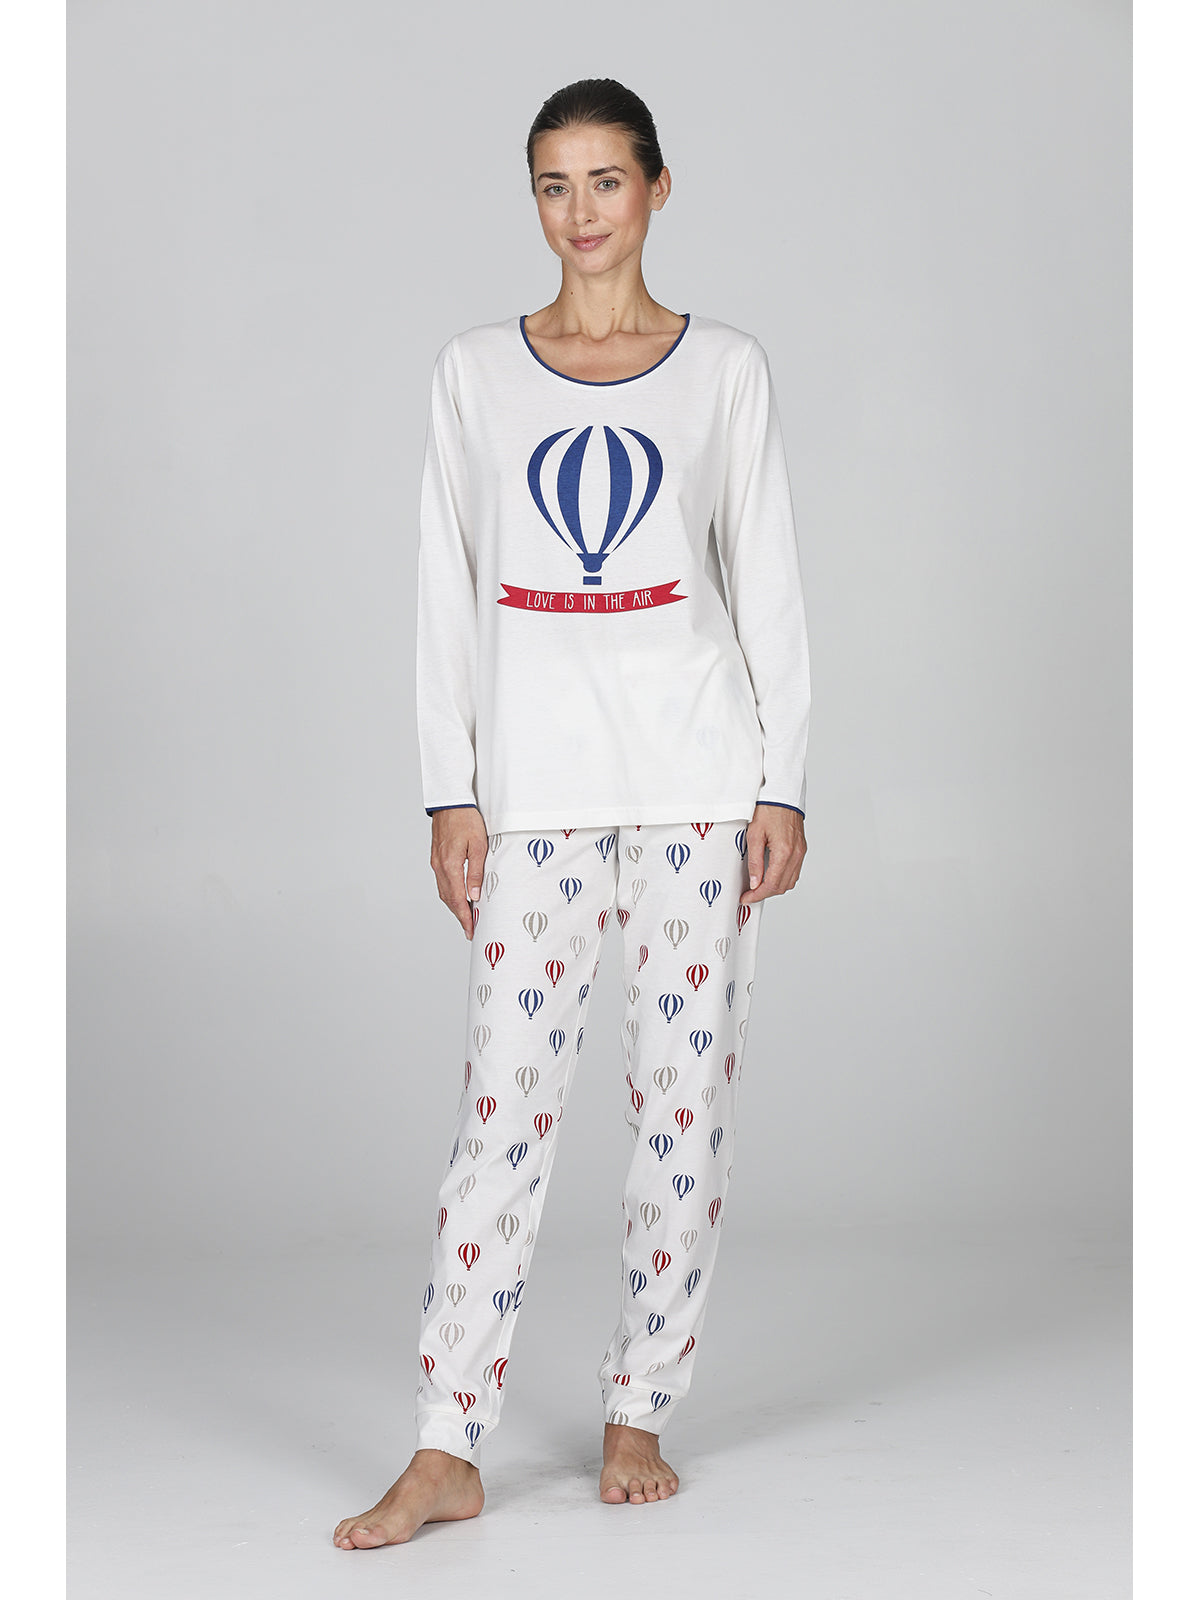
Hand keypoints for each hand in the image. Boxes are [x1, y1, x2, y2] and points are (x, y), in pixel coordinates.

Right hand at [429, 807, 489, 938]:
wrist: (450, 801)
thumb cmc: (467, 819)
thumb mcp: (478, 845)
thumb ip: (475, 871)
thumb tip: (474, 895)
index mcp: (450, 865)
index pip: (457, 899)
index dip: (464, 917)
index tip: (470, 930)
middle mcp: (439, 866)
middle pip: (448, 899)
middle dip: (459, 915)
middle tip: (469, 929)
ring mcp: (435, 862)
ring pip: (443, 891)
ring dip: (453, 905)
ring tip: (466, 916)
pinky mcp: (436, 857)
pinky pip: (441, 881)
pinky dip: (449, 893)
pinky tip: (458, 895)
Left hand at [740, 805, 805, 905]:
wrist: (782, 793)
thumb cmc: (768, 809)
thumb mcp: (754, 835)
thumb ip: (755, 861)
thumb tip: (755, 882)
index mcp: (784, 852)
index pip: (772, 884)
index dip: (757, 895)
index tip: (746, 898)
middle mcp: (796, 854)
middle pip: (782, 886)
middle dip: (765, 893)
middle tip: (749, 893)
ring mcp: (801, 852)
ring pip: (790, 881)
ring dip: (775, 887)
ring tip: (759, 886)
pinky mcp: (802, 848)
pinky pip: (795, 871)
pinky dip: (783, 878)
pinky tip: (771, 874)